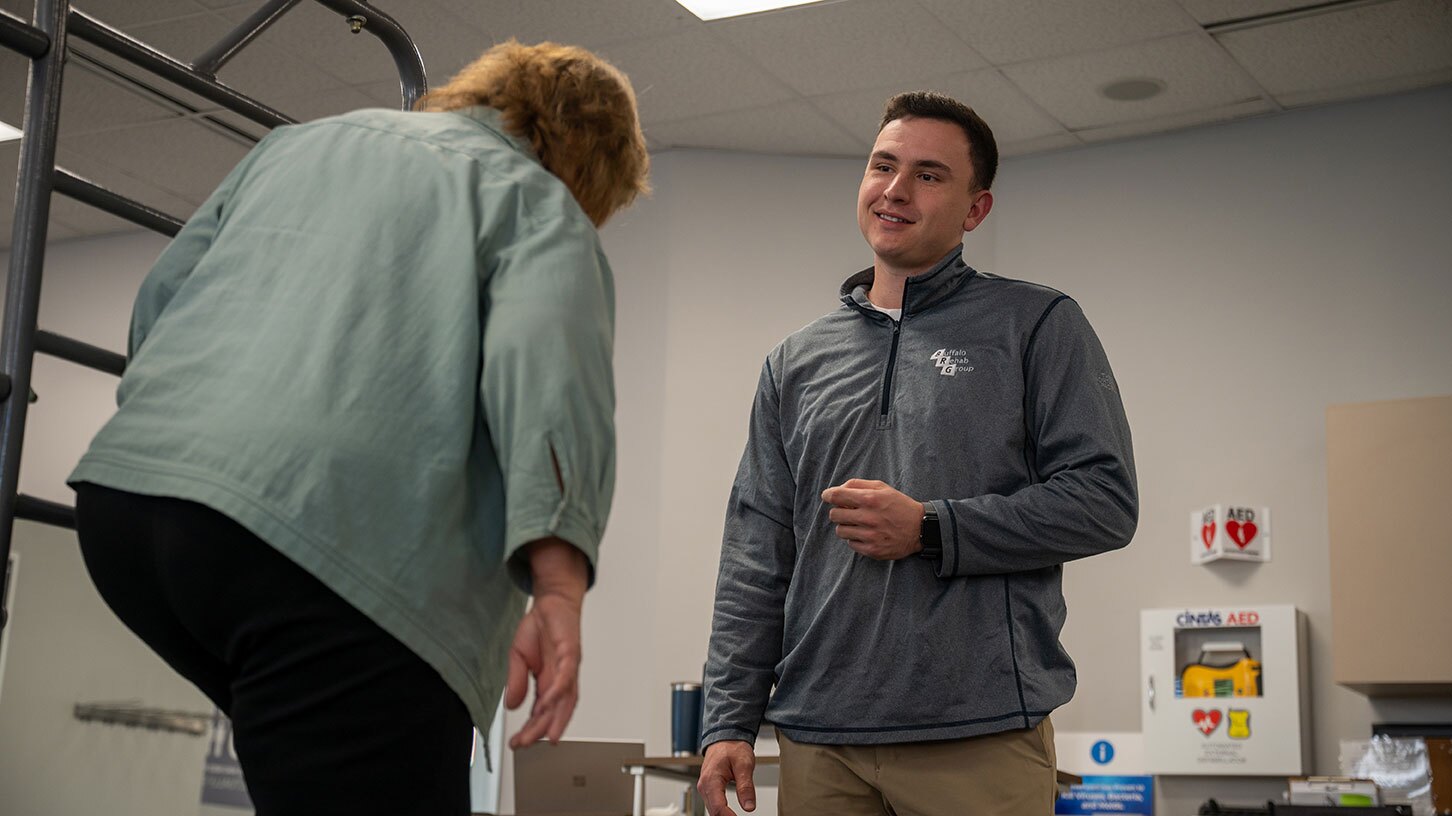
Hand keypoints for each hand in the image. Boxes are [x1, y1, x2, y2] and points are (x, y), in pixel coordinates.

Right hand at [506, 538, 587, 748]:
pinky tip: (549, 702)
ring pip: (565, 699)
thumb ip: (517, 681)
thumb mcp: (518, 658)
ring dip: (555, 718)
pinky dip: (559, 691)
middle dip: (541, 730)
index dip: (531, 728)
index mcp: (548, 681)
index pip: (541, 712)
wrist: (552, 601)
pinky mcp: (571, 653)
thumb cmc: (541, 627)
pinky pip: (566, 676)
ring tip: (545, 734)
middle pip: (555, 711)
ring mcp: (568, 667)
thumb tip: (511, 705)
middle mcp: (561, 678)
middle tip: (526, 743)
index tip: (517, 742)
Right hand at [698, 740, 756, 815]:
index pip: (718, 807)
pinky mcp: (708, 788)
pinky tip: (730, 814)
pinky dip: (721, 812)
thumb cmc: (733, 747)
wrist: (726, 737)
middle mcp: (704, 785)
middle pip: (713, 812)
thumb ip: (746, 787)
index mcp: (711, 779)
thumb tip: (749, 807)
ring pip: (712, 810)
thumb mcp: (744, 765)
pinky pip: (713, 804)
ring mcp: (705, 787)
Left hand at [821, 478, 925, 559]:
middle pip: (834, 514)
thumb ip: (857, 485)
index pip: (837, 496)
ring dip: (846, 526)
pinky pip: (850, 544)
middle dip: (839, 511)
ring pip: (840, 531)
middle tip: (849, 511)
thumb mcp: (882, 487)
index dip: (828, 495)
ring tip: (859, 523)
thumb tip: (836, 490)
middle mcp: (869, 517)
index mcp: (870, 499)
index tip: (827, 496)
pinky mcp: (872, 550)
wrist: (920, 528)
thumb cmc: (898, 505)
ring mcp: (870, 536)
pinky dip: (855, 538)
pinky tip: (866, 534)